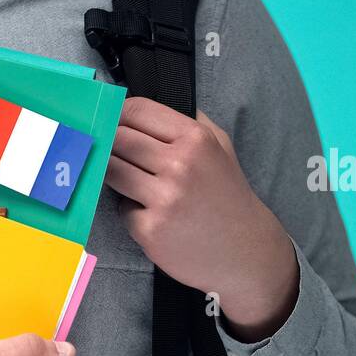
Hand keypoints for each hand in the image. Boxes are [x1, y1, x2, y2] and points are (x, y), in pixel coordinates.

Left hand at [106, 96, 298, 340]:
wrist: (244, 250)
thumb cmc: (226, 195)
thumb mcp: (219, 147)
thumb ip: (187, 122)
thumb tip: (141, 105)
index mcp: (196, 139)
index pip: (138, 110)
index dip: (118, 113)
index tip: (110, 119)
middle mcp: (180, 165)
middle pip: (118, 138)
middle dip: (110, 143)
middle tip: (112, 151)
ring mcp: (164, 199)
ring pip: (111, 171)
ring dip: (114, 174)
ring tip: (131, 180)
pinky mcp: (150, 229)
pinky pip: (121, 207)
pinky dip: (130, 209)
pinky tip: (150, 214)